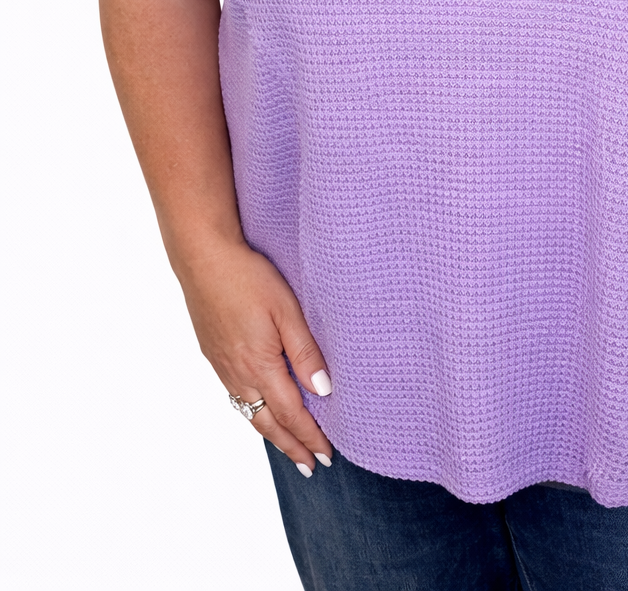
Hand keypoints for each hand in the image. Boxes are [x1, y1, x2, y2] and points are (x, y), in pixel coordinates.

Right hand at [176, 240, 334, 475]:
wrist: (203, 259)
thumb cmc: (248, 278)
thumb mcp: (286, 310)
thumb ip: (305, 352)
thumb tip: (323, 391)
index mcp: (260, 365)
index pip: (292, 413)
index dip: (310, 437)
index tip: (326, 456)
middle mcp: (239, 373)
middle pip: (268, 423)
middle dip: (292, 446)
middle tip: (310, 467)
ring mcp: (222, 366)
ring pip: (249, 412)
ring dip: (271, 432)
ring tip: (288, 447)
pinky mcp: (213, 354)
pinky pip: (235, 395)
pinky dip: (252, 412)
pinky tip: (258, 409)